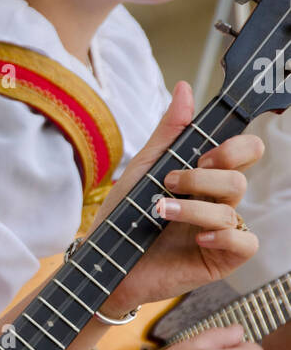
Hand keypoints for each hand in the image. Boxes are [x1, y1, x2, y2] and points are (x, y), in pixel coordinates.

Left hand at [92, 82, 262, 316]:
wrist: (105, 261)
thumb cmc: (123, 218)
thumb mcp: (143, 169)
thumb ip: (169, 132)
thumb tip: (185, 88)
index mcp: (205, 176)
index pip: (244, 150)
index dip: (233, 147)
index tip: (200, 155)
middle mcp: (217, 201)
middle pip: (239, 176)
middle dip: (205, 175)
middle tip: (173, 181)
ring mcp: (220, 230)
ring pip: (233, 206)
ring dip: (195, 206)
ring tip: (161, 210)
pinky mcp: (220, 259)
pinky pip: (245, 242)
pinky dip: (223, 236)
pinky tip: (197, 238)